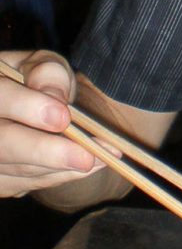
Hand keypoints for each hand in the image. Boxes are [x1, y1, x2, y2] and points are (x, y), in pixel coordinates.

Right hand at [0, 50, 102, 197]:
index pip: (0, 98)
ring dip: (63, 166)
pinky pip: (30, 183)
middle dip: (46, 152)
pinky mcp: (2, 181)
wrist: (30, 107)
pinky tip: (90, 164)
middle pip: (3, 145)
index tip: (62, 116)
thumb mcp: (43, 66)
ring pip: (20, 170)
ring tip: (104, 157)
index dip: (27, 107)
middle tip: (85, 157)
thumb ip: (48, 74)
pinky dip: (63, 175)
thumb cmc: (36, 81)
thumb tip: (56, 100)